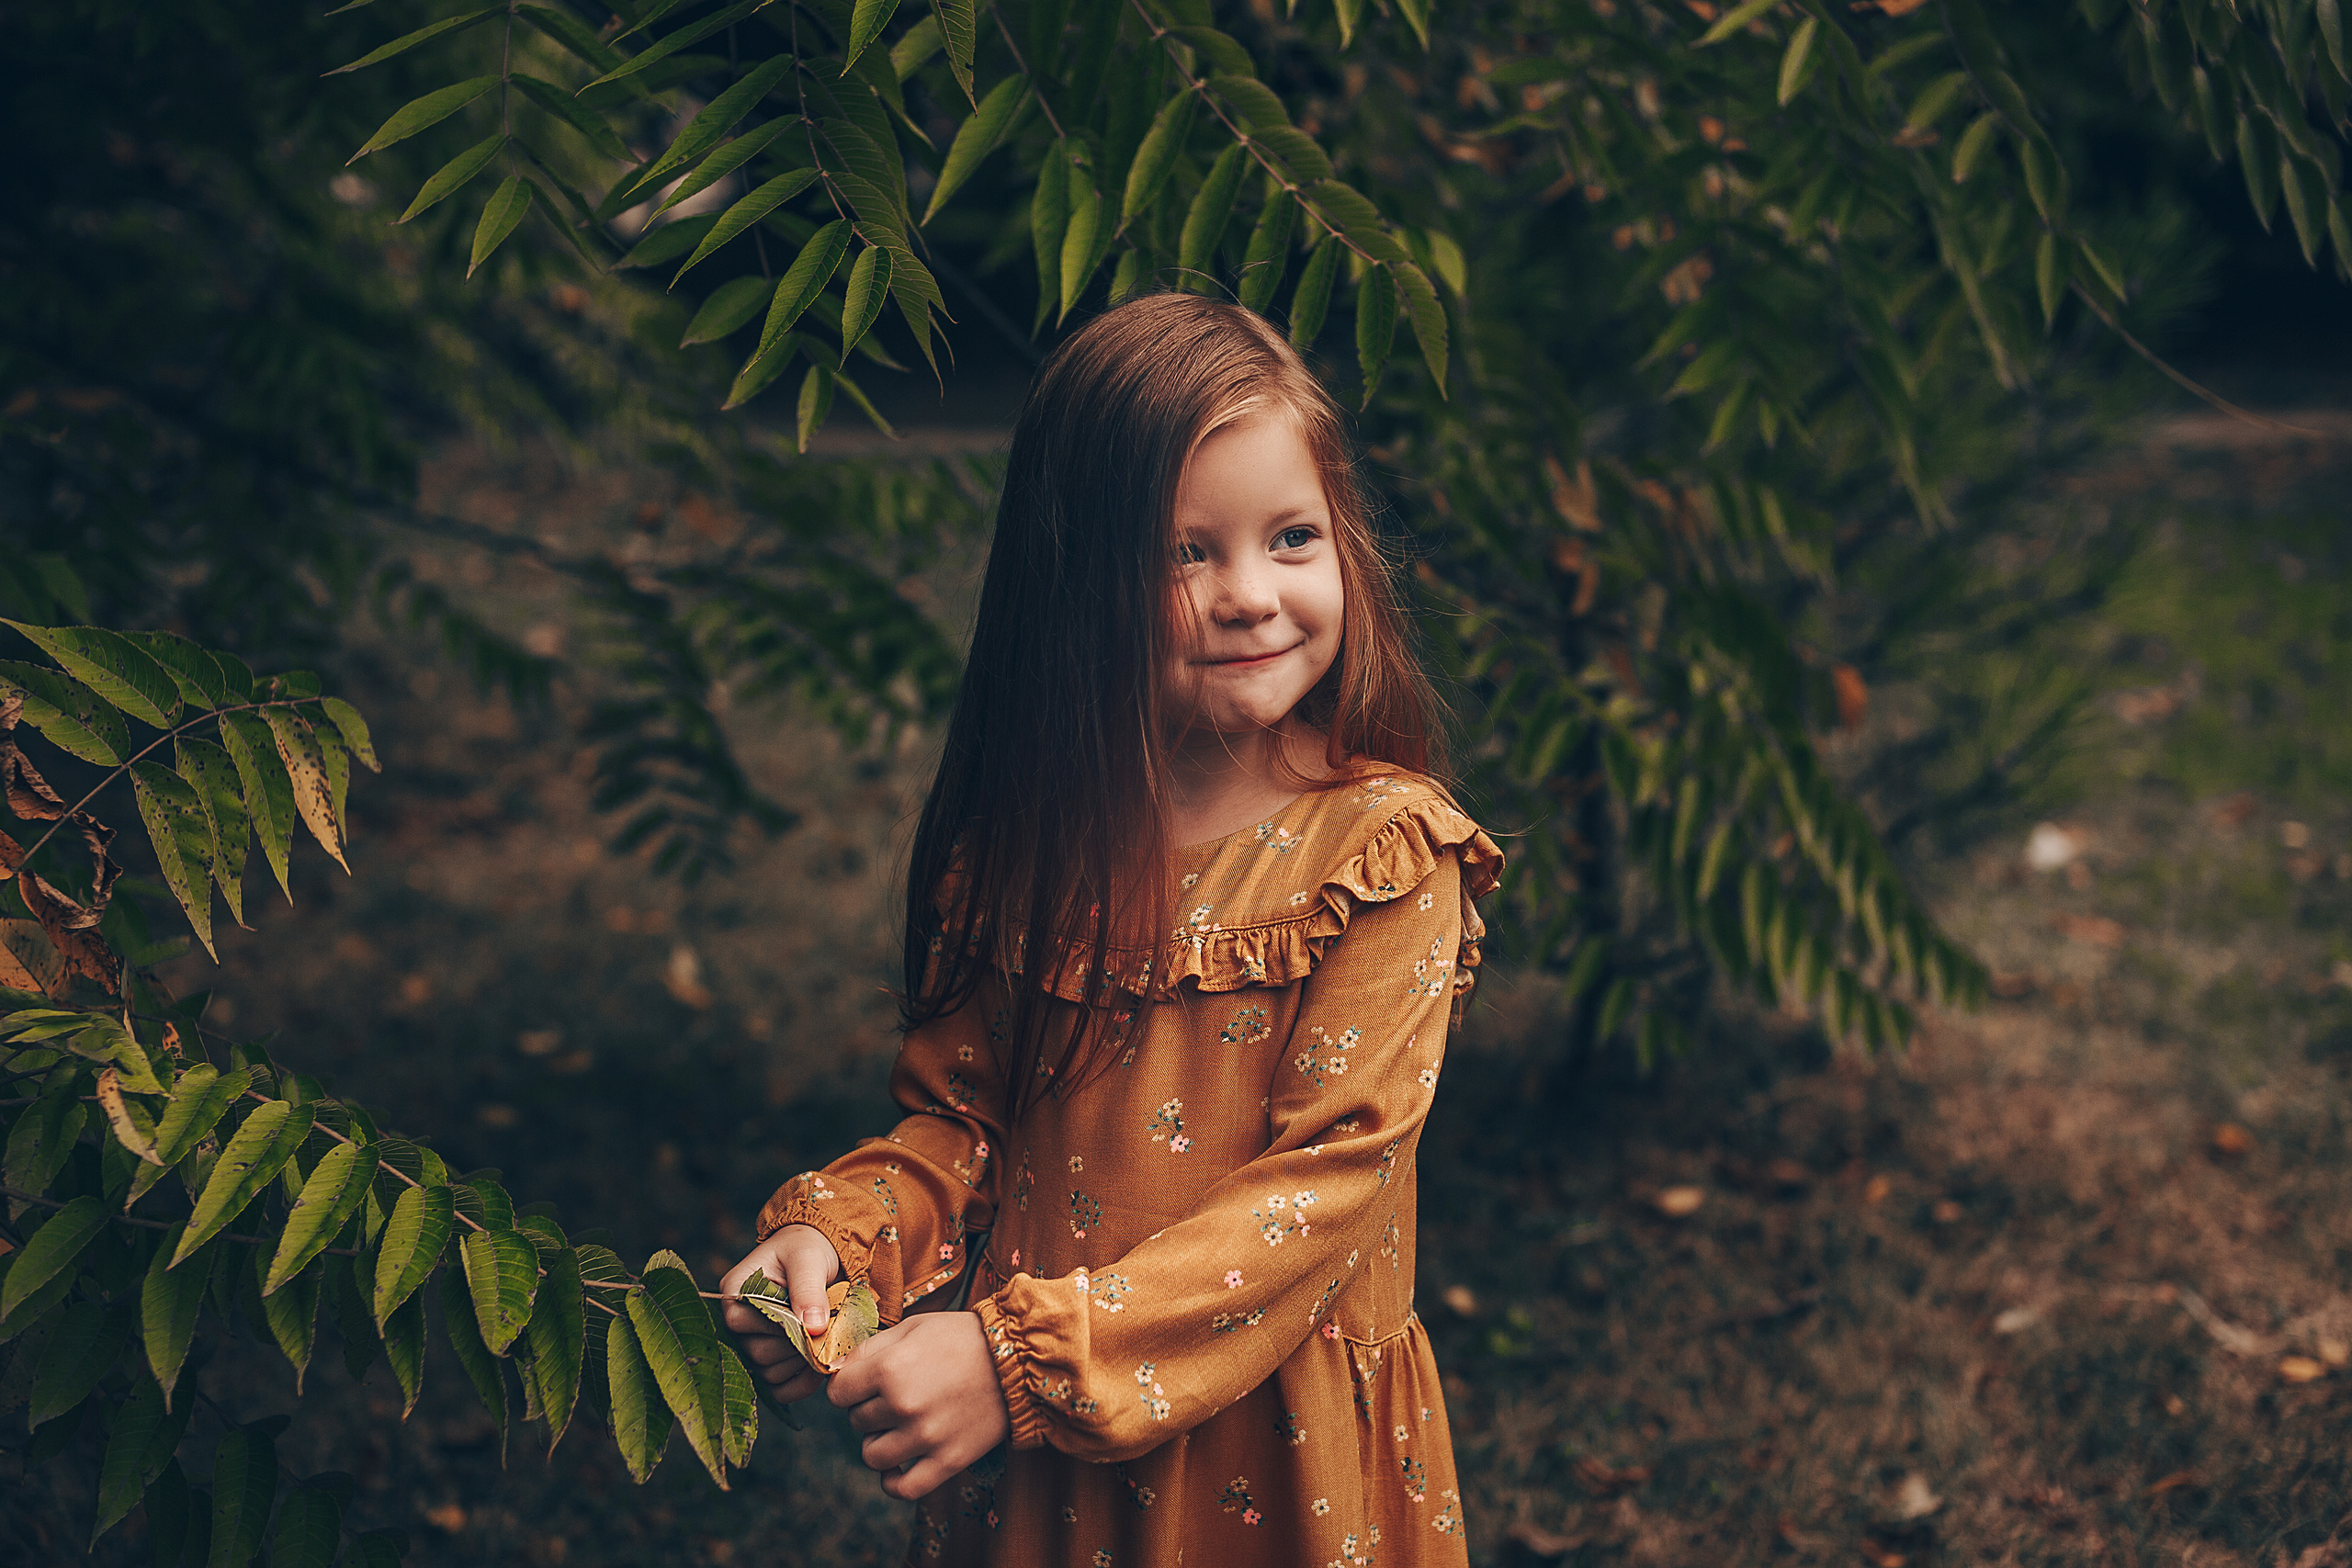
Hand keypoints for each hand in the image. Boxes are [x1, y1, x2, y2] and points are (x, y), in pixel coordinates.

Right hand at [719, 1224, 841, 1407]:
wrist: (822, 1254)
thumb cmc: (808, 1249)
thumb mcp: (808, 1258)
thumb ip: (808, 1288)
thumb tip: (814, 1327)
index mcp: (734, 1291)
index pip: (739, 1322)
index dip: (775, 1325)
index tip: (807, 1317)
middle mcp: (738, 1322)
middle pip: (755, 1353)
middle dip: (795, 1345)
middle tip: (824, 1331)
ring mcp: (753, 1345)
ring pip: (768, 1374)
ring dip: (800, 1364)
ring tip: (824, 1343)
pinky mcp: (771, 1361)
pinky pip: (779, 1389)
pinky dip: (802, 1384)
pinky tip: (821, 1367)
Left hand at [828, 1311, 1009, 1499]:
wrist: (1017, 1360)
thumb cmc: (962, 1338)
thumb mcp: (913, 1327)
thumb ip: (870, 1348)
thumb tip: (836, 1371)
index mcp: (890, 1368)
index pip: (837, 1393)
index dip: (848, 1387)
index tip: (863, 1384)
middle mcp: (903, 1405)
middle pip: (856, 1421)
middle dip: (868, 1409)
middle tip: (894, 1397)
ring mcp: (926, 1437)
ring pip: (872, 1455)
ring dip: (879, 1442)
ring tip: (899, 1427)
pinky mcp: (948, 1461)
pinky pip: (903, 1488)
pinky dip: (893, 1482)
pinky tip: (900, 1465)